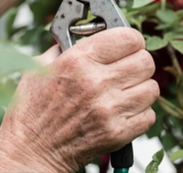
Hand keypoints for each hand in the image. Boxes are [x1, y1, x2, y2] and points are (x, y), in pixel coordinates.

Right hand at [0, 28, 158, 172]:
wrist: (31, 151)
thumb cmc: (32, 109)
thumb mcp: (39, 66)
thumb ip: (66, 46)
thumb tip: (91, 31)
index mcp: (78, 60)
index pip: (129, 37)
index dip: (131, 40)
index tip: (128, 45)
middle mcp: (96, 82)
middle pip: (145, 61)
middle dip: (138, 63)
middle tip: (126, 70)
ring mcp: (109, 109)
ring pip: (151, 88)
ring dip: (141, 89)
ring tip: (124, 92)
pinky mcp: (117, 133)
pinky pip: (149, 115)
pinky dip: (140, 113)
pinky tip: (121, 112)